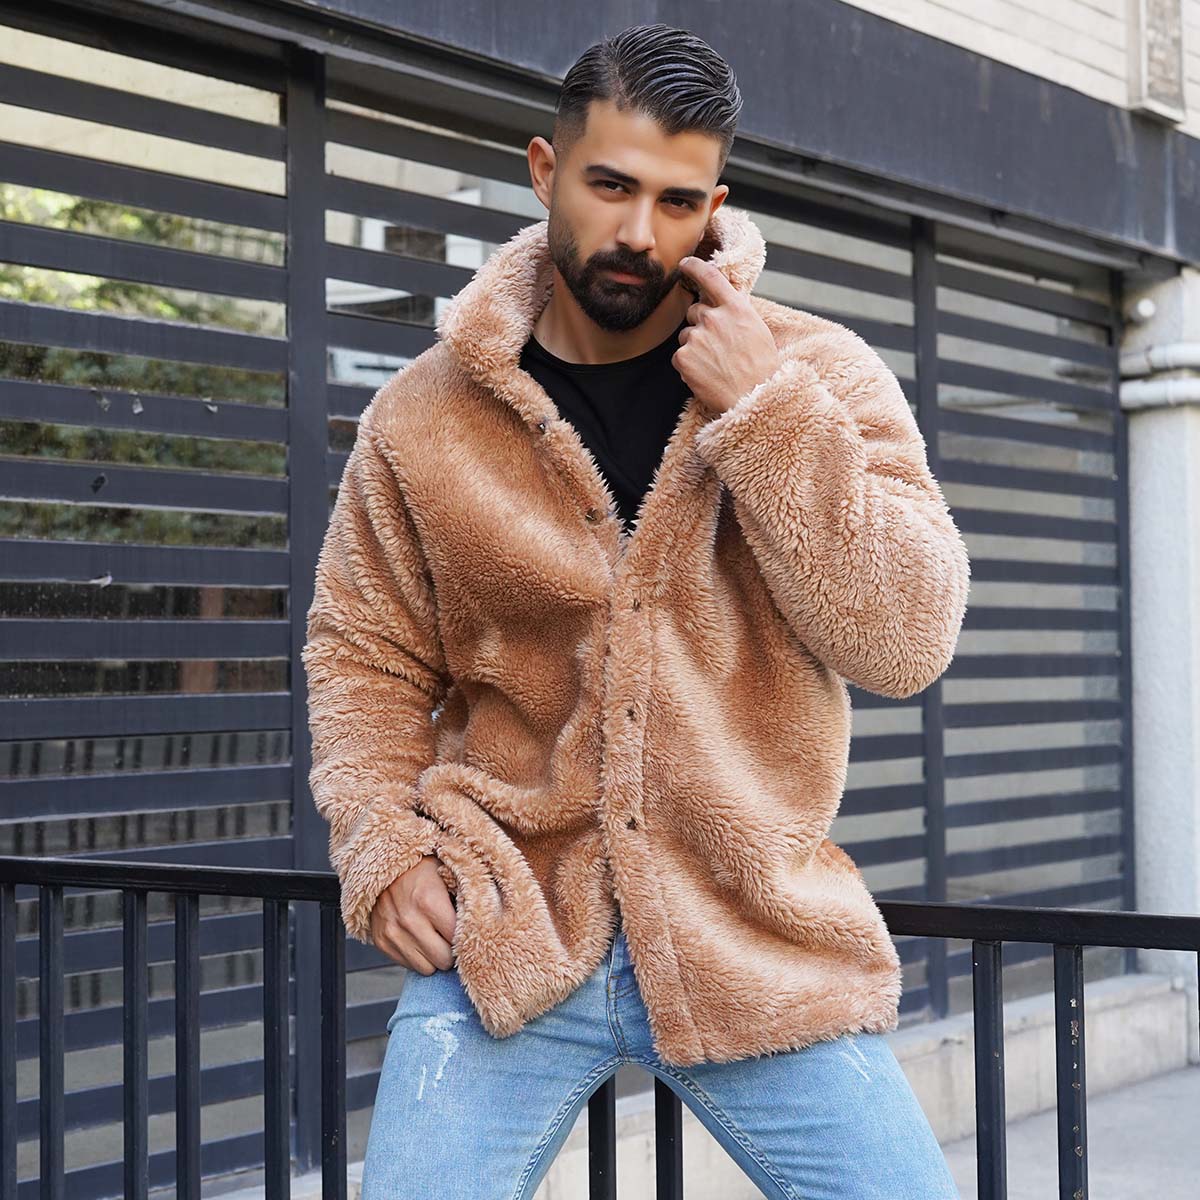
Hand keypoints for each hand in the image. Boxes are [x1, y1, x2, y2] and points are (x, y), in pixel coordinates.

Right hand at [368, 854, 456, 973]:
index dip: (465, 937)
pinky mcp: (382, 942)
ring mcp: (393, 933)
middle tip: (451, 937)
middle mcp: (409, 920)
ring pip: (427, 968)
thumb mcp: (447, 872)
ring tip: (435, 938)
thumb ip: (465, 895)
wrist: (384, 865)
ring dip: (434, 957)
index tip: (466, 931)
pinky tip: (419, 938)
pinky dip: (417, 956)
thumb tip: (486, 918)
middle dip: (451, 951)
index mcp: (429, 901)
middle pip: (444, 960)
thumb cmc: (422, 868)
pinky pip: (409, 966)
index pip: (457, 939)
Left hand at [673, 256, 781, 417]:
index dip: (693, 267)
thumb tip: (722, 304)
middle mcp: (714, 318)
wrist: (754, 397)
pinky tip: (706, 374)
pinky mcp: (683, 357)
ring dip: (695, 346)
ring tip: (716, 364)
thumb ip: (736, 312)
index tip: (684, 264)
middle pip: (694, 311)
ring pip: (686, 335)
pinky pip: (679, 356)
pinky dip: (689, 365)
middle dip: (701, 325)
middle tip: (718, 347)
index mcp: (735, 307)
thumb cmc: (760, 367)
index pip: (709, 276)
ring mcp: (697, 337)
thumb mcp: (756, 329)